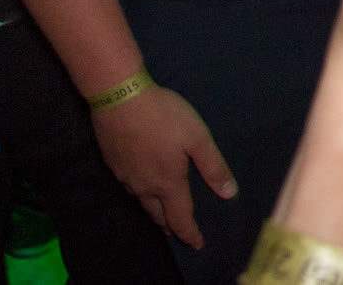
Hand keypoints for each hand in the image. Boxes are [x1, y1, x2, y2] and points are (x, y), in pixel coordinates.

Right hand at [91, 84, 235, 250]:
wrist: (119, 97)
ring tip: (162, 214)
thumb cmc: (163, 116)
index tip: (197, 244)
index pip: (180, 218)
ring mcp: (125, 177)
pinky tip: (140, 187)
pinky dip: (140, 196)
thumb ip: (213, 167)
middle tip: (179, 231)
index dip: (190, 234)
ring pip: (142, 203)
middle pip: (158, 216)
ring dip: (154, 213)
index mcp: (168, 183)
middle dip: (171, 226)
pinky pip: (129, 189)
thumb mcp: (197, 137)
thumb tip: (229, 194)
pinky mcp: (113, 164)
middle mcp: (145, 187)